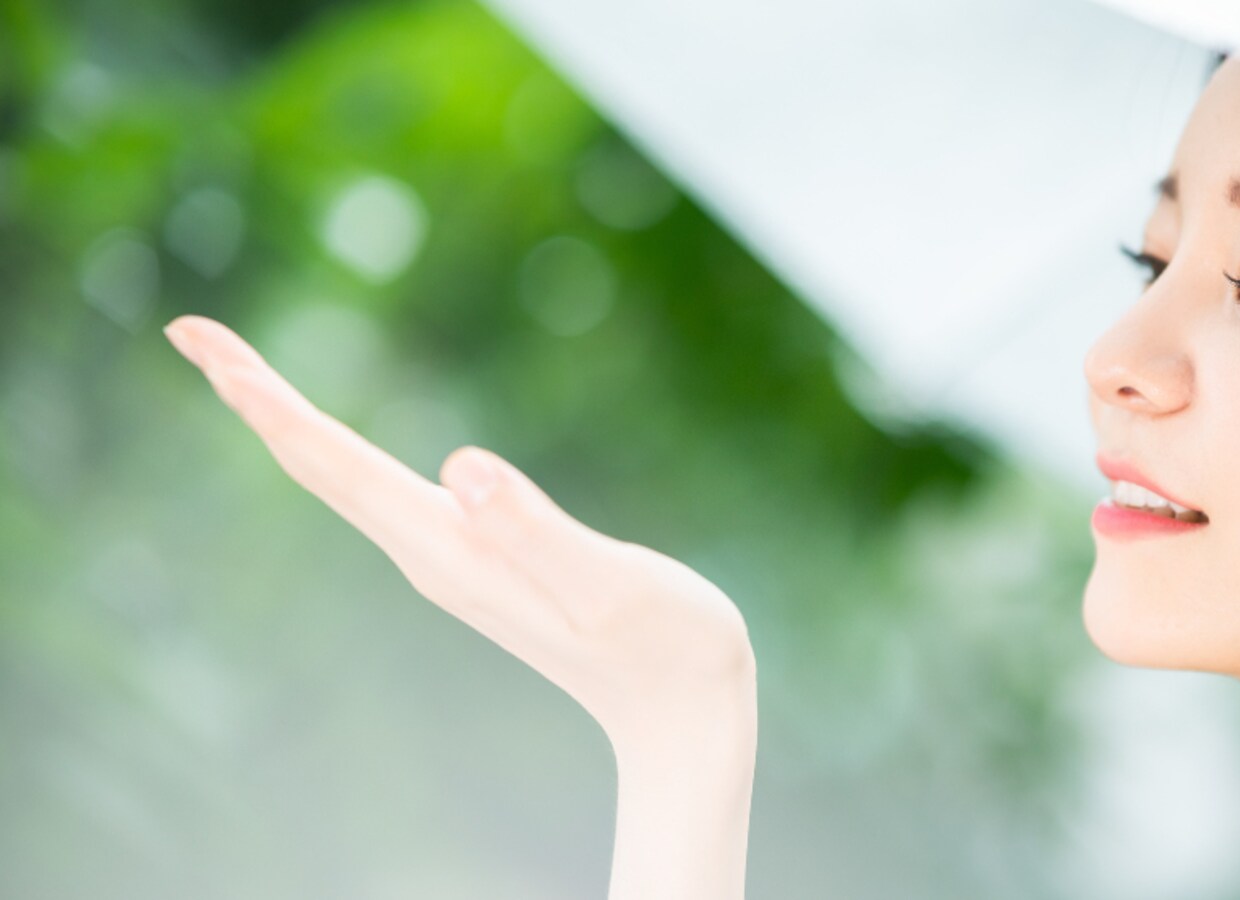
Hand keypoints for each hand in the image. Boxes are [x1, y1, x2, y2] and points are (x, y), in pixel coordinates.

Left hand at [162, 314, 756, 755]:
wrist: (682, 713)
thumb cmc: (666, 647)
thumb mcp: (610, 585)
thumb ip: (536, 531)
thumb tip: (460, 467)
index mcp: (450, 551)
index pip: (335, 462)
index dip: (266, 398)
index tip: (200, 339)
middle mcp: (433, 556)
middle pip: (321, 468)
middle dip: (255, 396)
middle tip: (189, 330)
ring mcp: (451, 562)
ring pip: (344, 482)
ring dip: (288, 422)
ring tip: (240, 370)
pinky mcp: (477, 562)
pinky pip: (381, 495)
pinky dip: (339, 452)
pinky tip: (332, 442)